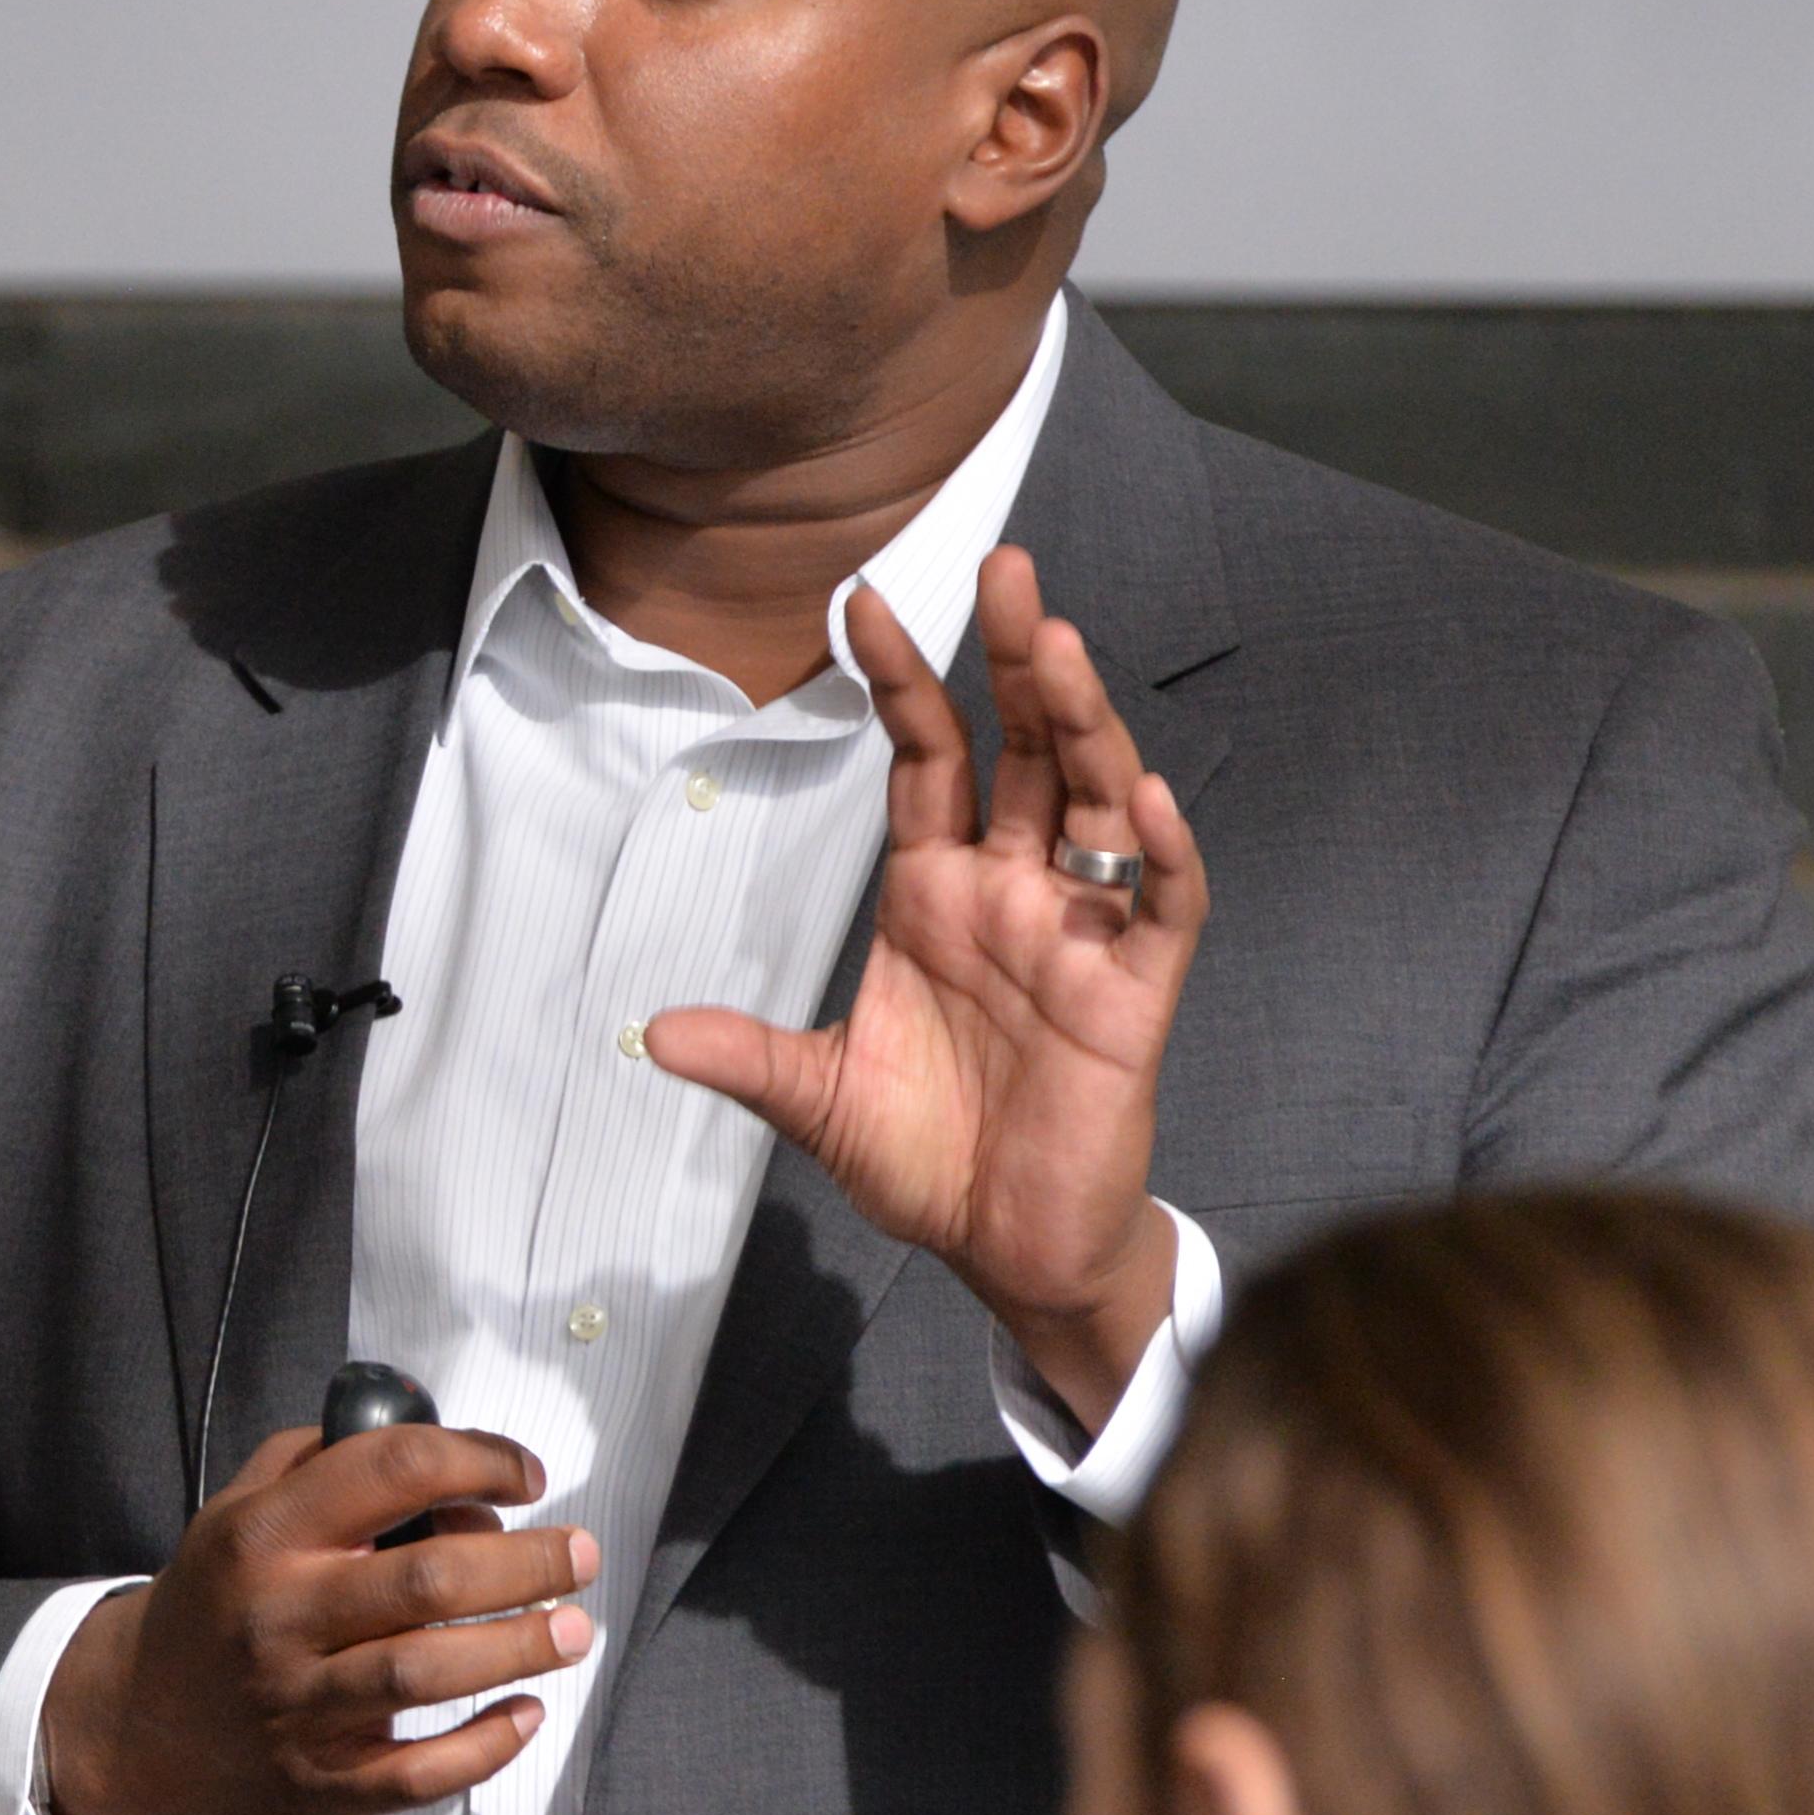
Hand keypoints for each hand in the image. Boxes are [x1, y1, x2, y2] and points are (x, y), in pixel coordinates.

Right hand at [39, 1418, 592, 1814]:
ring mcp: (297, 1705)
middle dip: (524, 1564)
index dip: (478, 1461)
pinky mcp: (317, 1781)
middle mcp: (280, 1615)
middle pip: (427, 1579)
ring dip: (518, 1647)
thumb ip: (321, 1459)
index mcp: (264, 1535)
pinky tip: (526, 1714)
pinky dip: (484, 1746)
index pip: (390, 1471)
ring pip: (427, 1673)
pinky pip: (416, 1773)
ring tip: (573, 1630)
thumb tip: (435, 1442)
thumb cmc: (216, 1602)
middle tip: (578, 1555)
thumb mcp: (237, 1508)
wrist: (137, 1721)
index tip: (524, 1476)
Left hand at [639, 542, 1205, 1433]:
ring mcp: (1079, 935)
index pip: (927, 760)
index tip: (862, 600)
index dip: (902, 681)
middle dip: (1017, 659)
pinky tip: (1138, 801)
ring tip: (1059, 646)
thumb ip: (751, 1058)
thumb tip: (650, 1035)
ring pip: (1093, 803)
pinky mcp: (1135, 994)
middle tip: (1006, 567)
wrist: (1005, 1247)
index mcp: (934, 895)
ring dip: (1084, 724)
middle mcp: (1011, 895)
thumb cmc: (927, 1158)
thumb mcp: (817, 1100)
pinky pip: (1162, 906)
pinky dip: (1159, 851)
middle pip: (1022, 751)